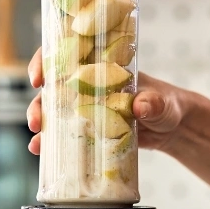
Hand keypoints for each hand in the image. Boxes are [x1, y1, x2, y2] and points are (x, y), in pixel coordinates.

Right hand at [27, 49, 193, 153]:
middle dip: (38, 103)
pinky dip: (53, 143)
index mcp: (102, 66)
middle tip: (36, 121)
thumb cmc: (167, 105)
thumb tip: (141, 106)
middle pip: (53, 87)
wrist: (173, 129)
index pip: (67, 54)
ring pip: (55, 111)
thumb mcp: (162, 102)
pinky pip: (66, 133)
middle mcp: (88, 84)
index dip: (46, 61)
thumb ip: (153, 103)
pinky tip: (43, 153)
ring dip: (42, 124)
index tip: (38, 77)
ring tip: (37, 144)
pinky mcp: (90, 128)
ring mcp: (87, 107)